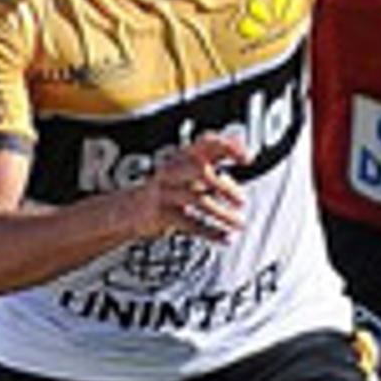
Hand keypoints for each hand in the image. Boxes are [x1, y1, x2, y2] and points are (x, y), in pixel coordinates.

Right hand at [135, 134, 249, 241]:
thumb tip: (248, 154)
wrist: (132, 208)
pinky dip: (210, 232)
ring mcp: (166, 191)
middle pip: (200, 170)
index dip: (228, 147)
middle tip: (242, 201)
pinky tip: (225, 237)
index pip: (206, 143)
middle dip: (224, 186)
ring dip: (222, 213)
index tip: (247, 158)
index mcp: (184, 155)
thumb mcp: (191, 170)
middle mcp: (174, 169)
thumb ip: (217, 160)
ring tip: (239, 223)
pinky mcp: (162, 213)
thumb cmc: (170, 188)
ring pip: (198, 200)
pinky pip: (190, 223)